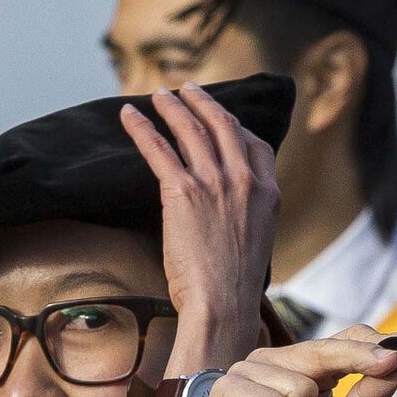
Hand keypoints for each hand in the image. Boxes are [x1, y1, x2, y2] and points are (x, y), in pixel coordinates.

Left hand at [119, 86, 278, 384]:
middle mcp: (245, 180)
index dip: (234, 125)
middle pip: (223, 125)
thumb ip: (247, 216)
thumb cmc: (235, 288)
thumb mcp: (256, 243)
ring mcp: (215, 183)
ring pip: (191, 130)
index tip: (220, 117)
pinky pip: (159, 149)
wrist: (223, 305)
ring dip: (172, 106)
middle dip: (203, 103)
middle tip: (186, 90)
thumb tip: (230, 214)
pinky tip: (129, 115)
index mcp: (268, 193)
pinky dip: (142, 128)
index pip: (254, 144)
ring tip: (158, 95)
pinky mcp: (183, 193)